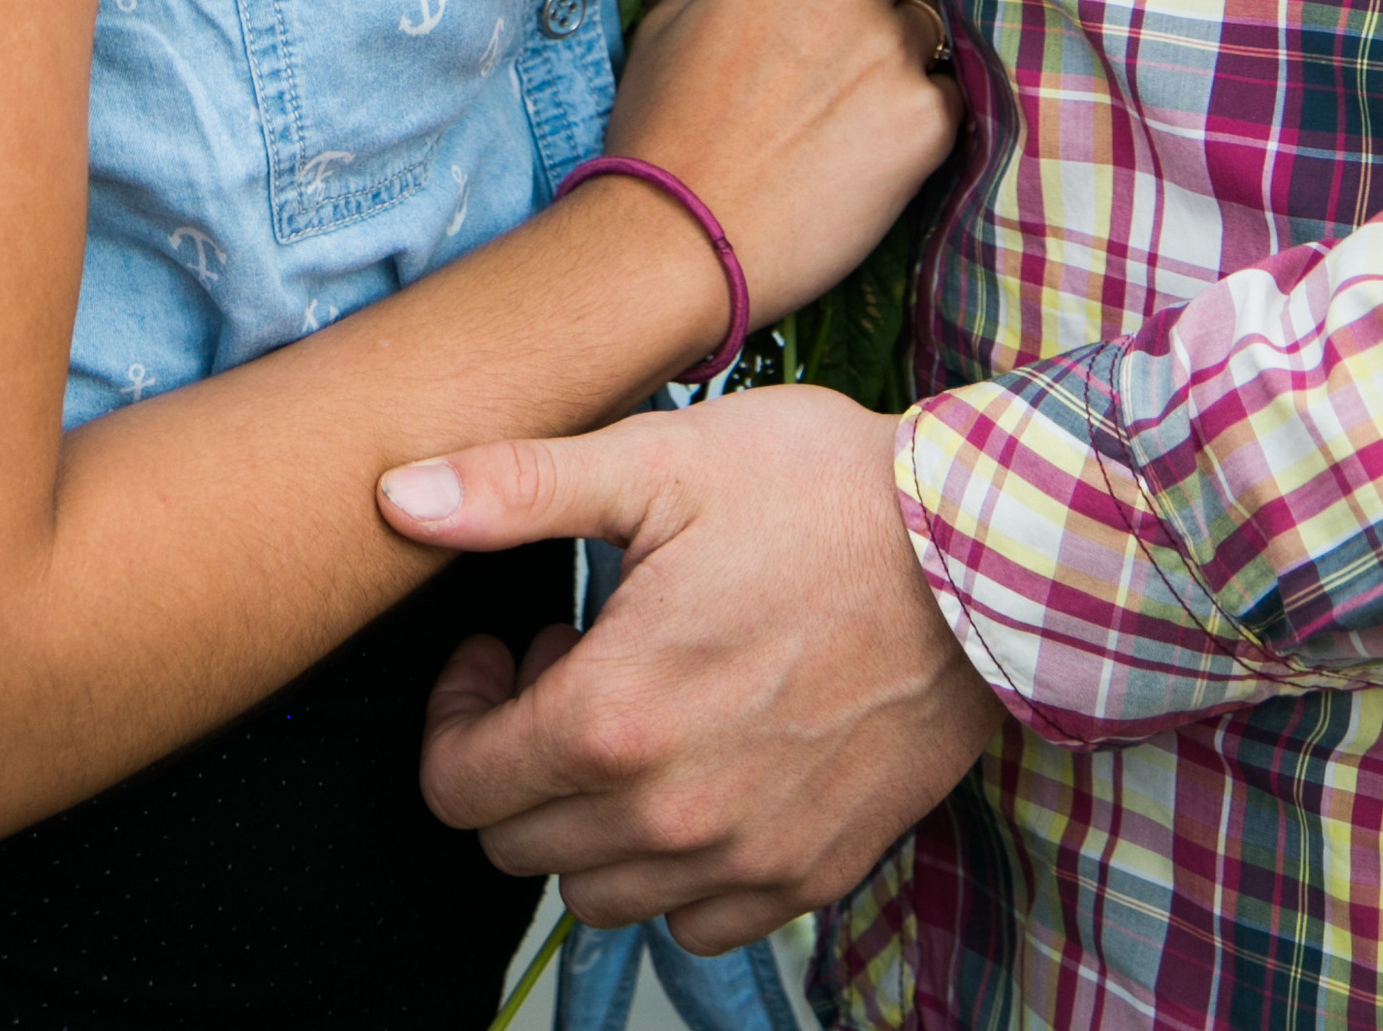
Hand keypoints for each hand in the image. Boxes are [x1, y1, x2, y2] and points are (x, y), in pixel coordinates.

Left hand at [378, 387, 1003, 952]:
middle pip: (515, 845)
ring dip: (588, 817)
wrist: (984, 555)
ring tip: (639, 711)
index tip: (507, 650)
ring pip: (597, 894)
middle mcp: (668, 817)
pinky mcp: (809, 874)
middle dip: (517, 756)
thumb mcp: (659, 460)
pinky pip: (696, 922)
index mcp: (610, 718)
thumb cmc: (821, 492)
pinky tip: (703, 763)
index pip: (457, 787)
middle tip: (573, 665)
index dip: (459, 715)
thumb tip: (398, 497)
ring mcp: (743, 859)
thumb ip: (516, 489)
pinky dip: (673, 864)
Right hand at [601, 0, 956, 331]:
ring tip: (865, 86)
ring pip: (936, 16)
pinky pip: (950, 89)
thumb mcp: (663, 23)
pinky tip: (878, 138)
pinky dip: (924, 104)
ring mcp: (895, 51)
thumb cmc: (660, 131)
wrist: (679, 244)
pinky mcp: (927, 121)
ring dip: (912, 38)